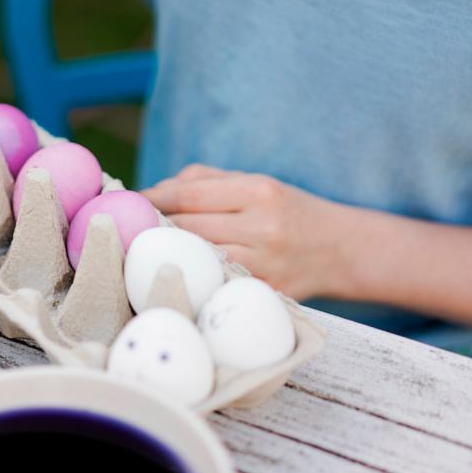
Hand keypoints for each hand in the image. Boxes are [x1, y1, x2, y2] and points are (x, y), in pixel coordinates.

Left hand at [142, 165, 355, 299]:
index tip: (127, 204)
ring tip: (145, 253)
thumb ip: (203, 180)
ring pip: (198, 259)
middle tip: (128, 231)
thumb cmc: (289, 211)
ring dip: (169, 256)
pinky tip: (177, 274)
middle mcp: (263, 226)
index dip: (151, 200)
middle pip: (188, 229)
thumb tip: (154, 191)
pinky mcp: (265, 293)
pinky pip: (217, 284)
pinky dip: (194, 278)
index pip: (188, 194)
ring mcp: (265, 264)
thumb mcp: (255, 182)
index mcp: (259, 191)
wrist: (344, 250)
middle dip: (153, 229)